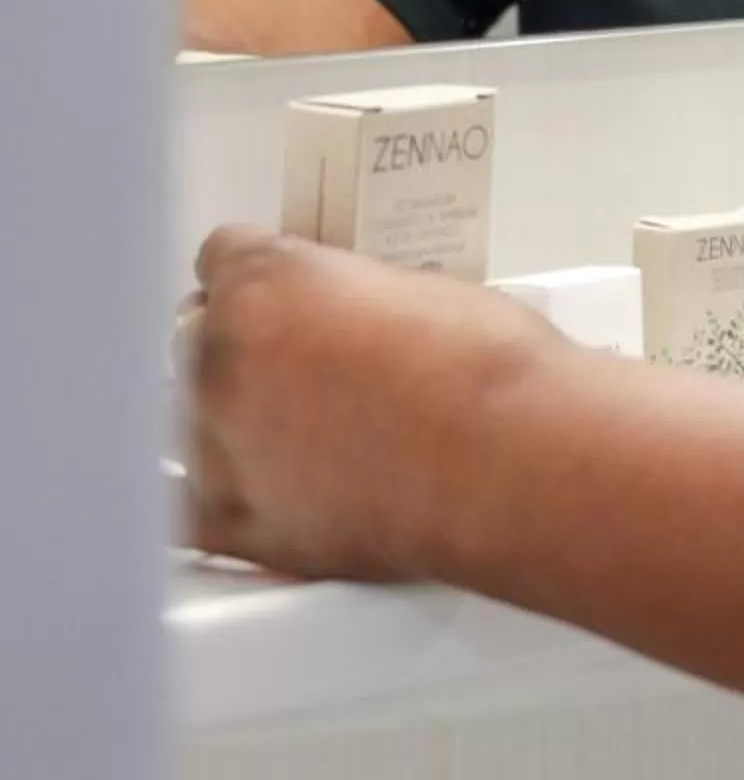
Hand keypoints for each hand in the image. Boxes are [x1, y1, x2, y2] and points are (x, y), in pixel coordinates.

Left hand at [178, 228, 558, 580]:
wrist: (516, 462)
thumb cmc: (491, 373)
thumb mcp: (420, 291)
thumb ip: (349, 300)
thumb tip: (351, 321)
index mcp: (265, 283)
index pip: (222, 258)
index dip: (263, 280)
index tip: (285, 300)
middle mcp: (221, 358)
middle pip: (197, 339)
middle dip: (245, 351)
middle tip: (311, 372)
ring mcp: (216, 444)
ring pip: (190, 422)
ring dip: (238, 424)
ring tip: (317, 439)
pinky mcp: (231, 521)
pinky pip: (195, 509)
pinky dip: (235, 500)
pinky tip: (288, 493)